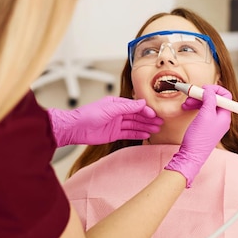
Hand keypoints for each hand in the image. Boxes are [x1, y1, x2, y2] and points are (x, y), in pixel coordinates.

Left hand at [47, 96, 162, 146]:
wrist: (76, 129)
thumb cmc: (88, 115)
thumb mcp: (109, 108)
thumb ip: (126, 106)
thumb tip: (142, 103)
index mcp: (116, 103)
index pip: (135, 106)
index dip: (145, 110)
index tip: (154, 114)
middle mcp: (118, 113)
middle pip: (137, 116)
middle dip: (149, 118)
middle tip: (161, 122)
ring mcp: (117, 123)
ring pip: (135, 124)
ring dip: (146, 126)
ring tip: (157, 129)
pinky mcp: (114, 134)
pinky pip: (129, 133)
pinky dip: (138, 133)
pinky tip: (147, 134)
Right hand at [165, 84, 231, 187]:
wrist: (191, 155)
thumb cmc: (199, 138)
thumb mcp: (205, 115)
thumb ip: (210, 100)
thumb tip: (210, 90)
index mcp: (225, 116)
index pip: (226, 96)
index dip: (215, 90)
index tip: (204, 89)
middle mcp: (221, 119)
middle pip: (215, 99)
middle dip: (202, 95)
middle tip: (191, 95)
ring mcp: (213, 123)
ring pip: (206, 105)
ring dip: (196, 101)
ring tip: (185, 104)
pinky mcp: (205, 126)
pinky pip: (202, 111)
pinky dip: (194, 107)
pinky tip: (186, 108)